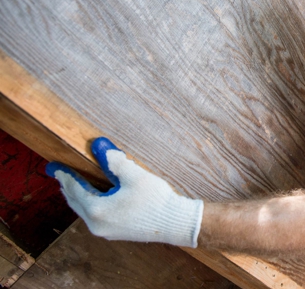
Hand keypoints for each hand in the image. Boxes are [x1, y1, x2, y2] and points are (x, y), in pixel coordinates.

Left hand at [45, 137, 203, 247]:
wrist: (175, 223)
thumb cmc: (156, 200)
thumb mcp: (135, 176)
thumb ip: (114, 160)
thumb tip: (99, 145)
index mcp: (97, 210)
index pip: (74, 189)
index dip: (65, 175)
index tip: (55, 166)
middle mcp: (97, 224)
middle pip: (76, 202)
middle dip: (69, 187)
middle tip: (61, 174)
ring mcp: (106, 231)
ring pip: (85, 210)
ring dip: (79, 196)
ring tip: (75, 184)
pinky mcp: (116, 233)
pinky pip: (95, 216)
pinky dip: (90, 204)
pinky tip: (95, 197)